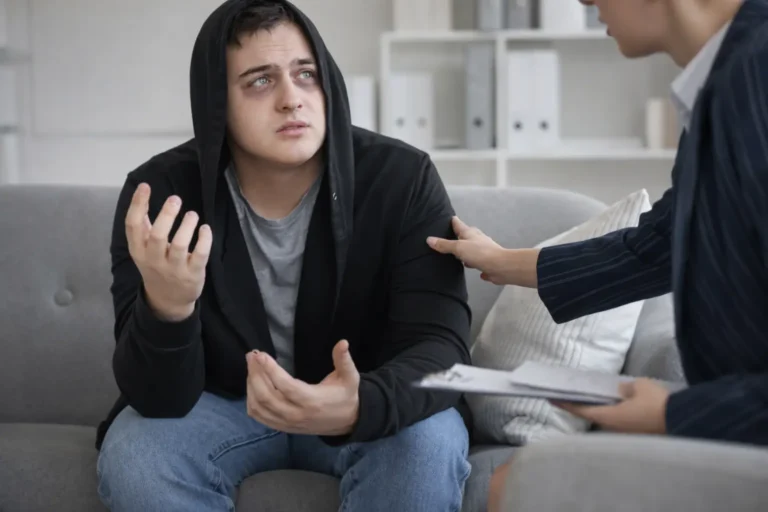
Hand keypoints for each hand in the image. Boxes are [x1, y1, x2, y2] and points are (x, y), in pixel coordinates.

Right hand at [125, 182, 211, 320]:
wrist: (168, 300)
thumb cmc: (157, 267)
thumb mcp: (144, 251)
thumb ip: (143, 228)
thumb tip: (140, 199)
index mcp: (139, 251)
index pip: (133, 226)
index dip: (137, 204)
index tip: (145, 186)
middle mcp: (154, 260)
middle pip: (158, 235)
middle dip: (166, 215)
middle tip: (175, 199)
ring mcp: (174, 268)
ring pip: (180, 245)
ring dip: (187, 225)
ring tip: (192, 214)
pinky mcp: (193, 273)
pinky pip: (200, 254)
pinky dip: (204, 239)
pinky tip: (205, 228)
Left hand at [245, 340, 360, 435]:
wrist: (346, 422)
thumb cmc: (345, 396)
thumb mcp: (349, 377)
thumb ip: (344, 360)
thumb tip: (343, 342)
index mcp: (312, 401)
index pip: (286, 386)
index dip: (271, 370)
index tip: (261, 355)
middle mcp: (297, 414)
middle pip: (267, 396)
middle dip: (256, 374)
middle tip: (251, 356)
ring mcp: (287, 423)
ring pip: (259, 406)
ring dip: (251, 385)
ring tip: (252, 367)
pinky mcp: (282, 426)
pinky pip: (259, 416)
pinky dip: (251, 400)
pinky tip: (253, 384)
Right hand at [427, 216, 508, 283]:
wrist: (501, 266)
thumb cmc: (479, 253)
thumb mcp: (459, 248)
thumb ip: (444, 245)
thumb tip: (429, 239)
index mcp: (470, 233)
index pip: (458, 224)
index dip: (452, 221)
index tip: (447, 218)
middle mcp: (477, 240)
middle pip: (465, 236)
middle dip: (458, 236)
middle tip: (448, 238)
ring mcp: (483, 251)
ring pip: (471, 249)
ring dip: (464, 251)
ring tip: (455, 255)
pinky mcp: (486, 263)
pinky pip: (477, 262)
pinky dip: (472, 263)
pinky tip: (469, 267)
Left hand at [552, 378, 669, 434]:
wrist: (684, 421)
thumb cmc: (657, 404)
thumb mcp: (640, 387)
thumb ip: (626, 388)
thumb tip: (621, 391)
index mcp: (610, 417)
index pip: (581, 410)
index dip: (566, 404)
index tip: (551, 398)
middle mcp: (615, 428)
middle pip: (594, 416)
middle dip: (584, 406)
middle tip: (574, 395)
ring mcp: (627, 434)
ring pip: (609, 419)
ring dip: (602, 410)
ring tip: (596, 397)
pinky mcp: (640, 435)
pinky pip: (622, 421)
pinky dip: (616, 413)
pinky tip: (620, 404)